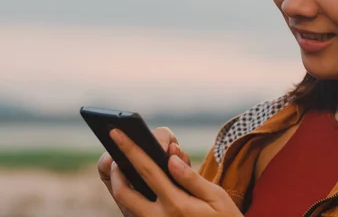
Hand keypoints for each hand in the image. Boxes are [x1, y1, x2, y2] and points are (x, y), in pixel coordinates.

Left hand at [108, 128, 242, 216]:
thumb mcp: (217, 197)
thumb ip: (191, 178)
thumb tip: (171, 158)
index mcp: (177, 204)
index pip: (148, 171)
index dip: (131, 149)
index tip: (116, 133)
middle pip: (124, 191)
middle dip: (115, 170)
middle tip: (117, 156)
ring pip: (124, 205)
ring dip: (120, 184)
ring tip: (126, 169)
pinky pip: (133, 212)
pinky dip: (131, 197)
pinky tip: (141, 186)